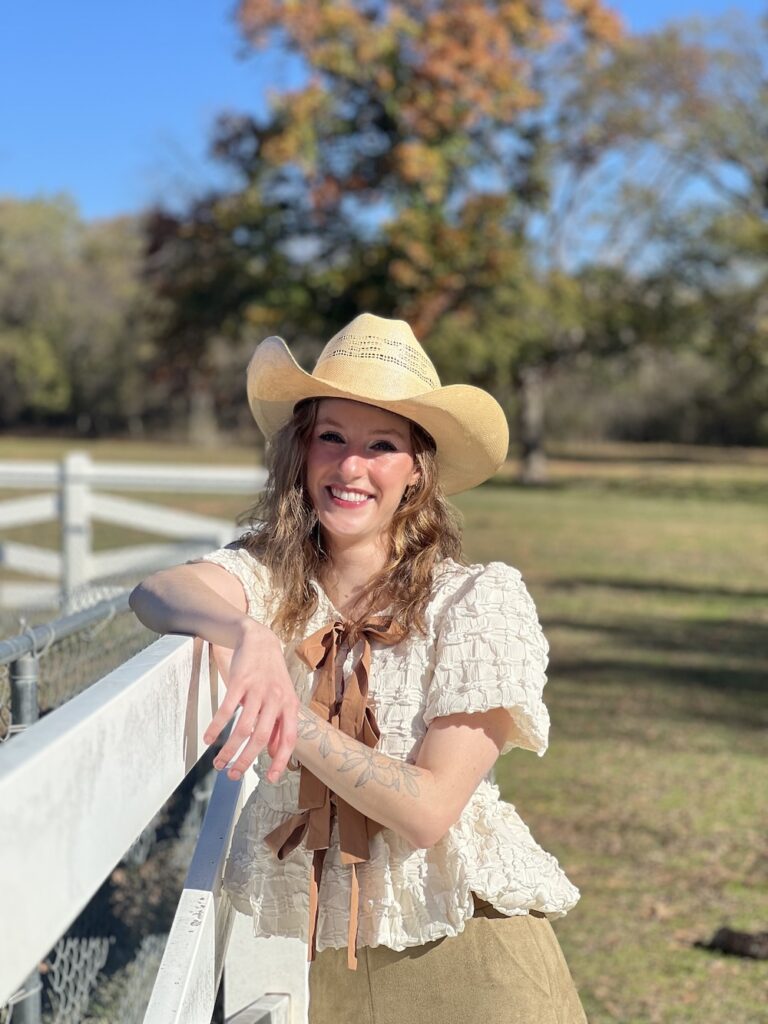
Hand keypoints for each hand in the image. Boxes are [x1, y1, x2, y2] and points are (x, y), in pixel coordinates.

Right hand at [204, 620, 299, 783]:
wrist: (260, 640)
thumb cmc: (272, 674)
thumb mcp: (283, 698)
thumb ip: (280, 724)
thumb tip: (274, 752)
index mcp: (290, 706)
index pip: (288, 739)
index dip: (281, 761)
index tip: (271, 779)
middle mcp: (276, 699)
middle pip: (261, 737)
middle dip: (245, 760)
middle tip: (233, 775)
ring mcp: (257, 690)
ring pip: (242, 727)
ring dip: (228, 749)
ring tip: (218, 763)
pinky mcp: (240, 682)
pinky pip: (226, 710)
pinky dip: (216, 727)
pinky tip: (208, 738)